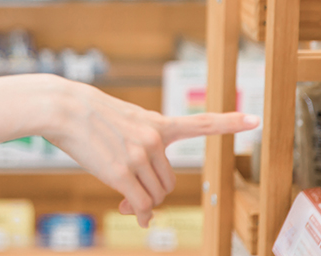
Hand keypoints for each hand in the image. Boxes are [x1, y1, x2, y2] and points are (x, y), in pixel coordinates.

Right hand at [45, 81, 258, 227]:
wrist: (64, 108)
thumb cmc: (91, 115)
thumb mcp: (124, 123)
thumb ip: (140, 155)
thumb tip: (143, 207)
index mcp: (157, 122)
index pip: (200, 122)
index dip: (230, 122)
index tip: (255, 119)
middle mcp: (154, 139)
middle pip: (169, 182)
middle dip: (155, 192)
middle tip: (135, 196)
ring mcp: (139, 155)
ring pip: (155, 195)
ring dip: (143, 202)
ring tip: (125, 198)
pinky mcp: (122, 173)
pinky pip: (141, 205)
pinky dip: (139, 213)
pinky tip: (130, 211)